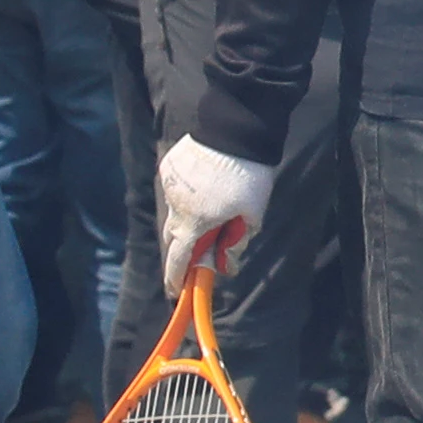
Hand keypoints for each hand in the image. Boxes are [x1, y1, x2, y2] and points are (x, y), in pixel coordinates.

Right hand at [156, 135, 272, 293]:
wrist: (234, 131)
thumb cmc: (249, 175)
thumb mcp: (252, 214)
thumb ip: (236, 242)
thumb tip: (227, 264)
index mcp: (195, 223)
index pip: (180, 260)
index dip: (176, 279)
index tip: (176, 292)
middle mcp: (176, 207)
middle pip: (175, 237)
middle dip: (185, 249)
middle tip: (201, 252)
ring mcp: (170, 186)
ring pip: (176, 210)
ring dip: (190, 217)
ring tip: (215, 207)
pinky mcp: (169, 167)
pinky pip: (177, 189)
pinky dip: (190, 194)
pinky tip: (209, 185)